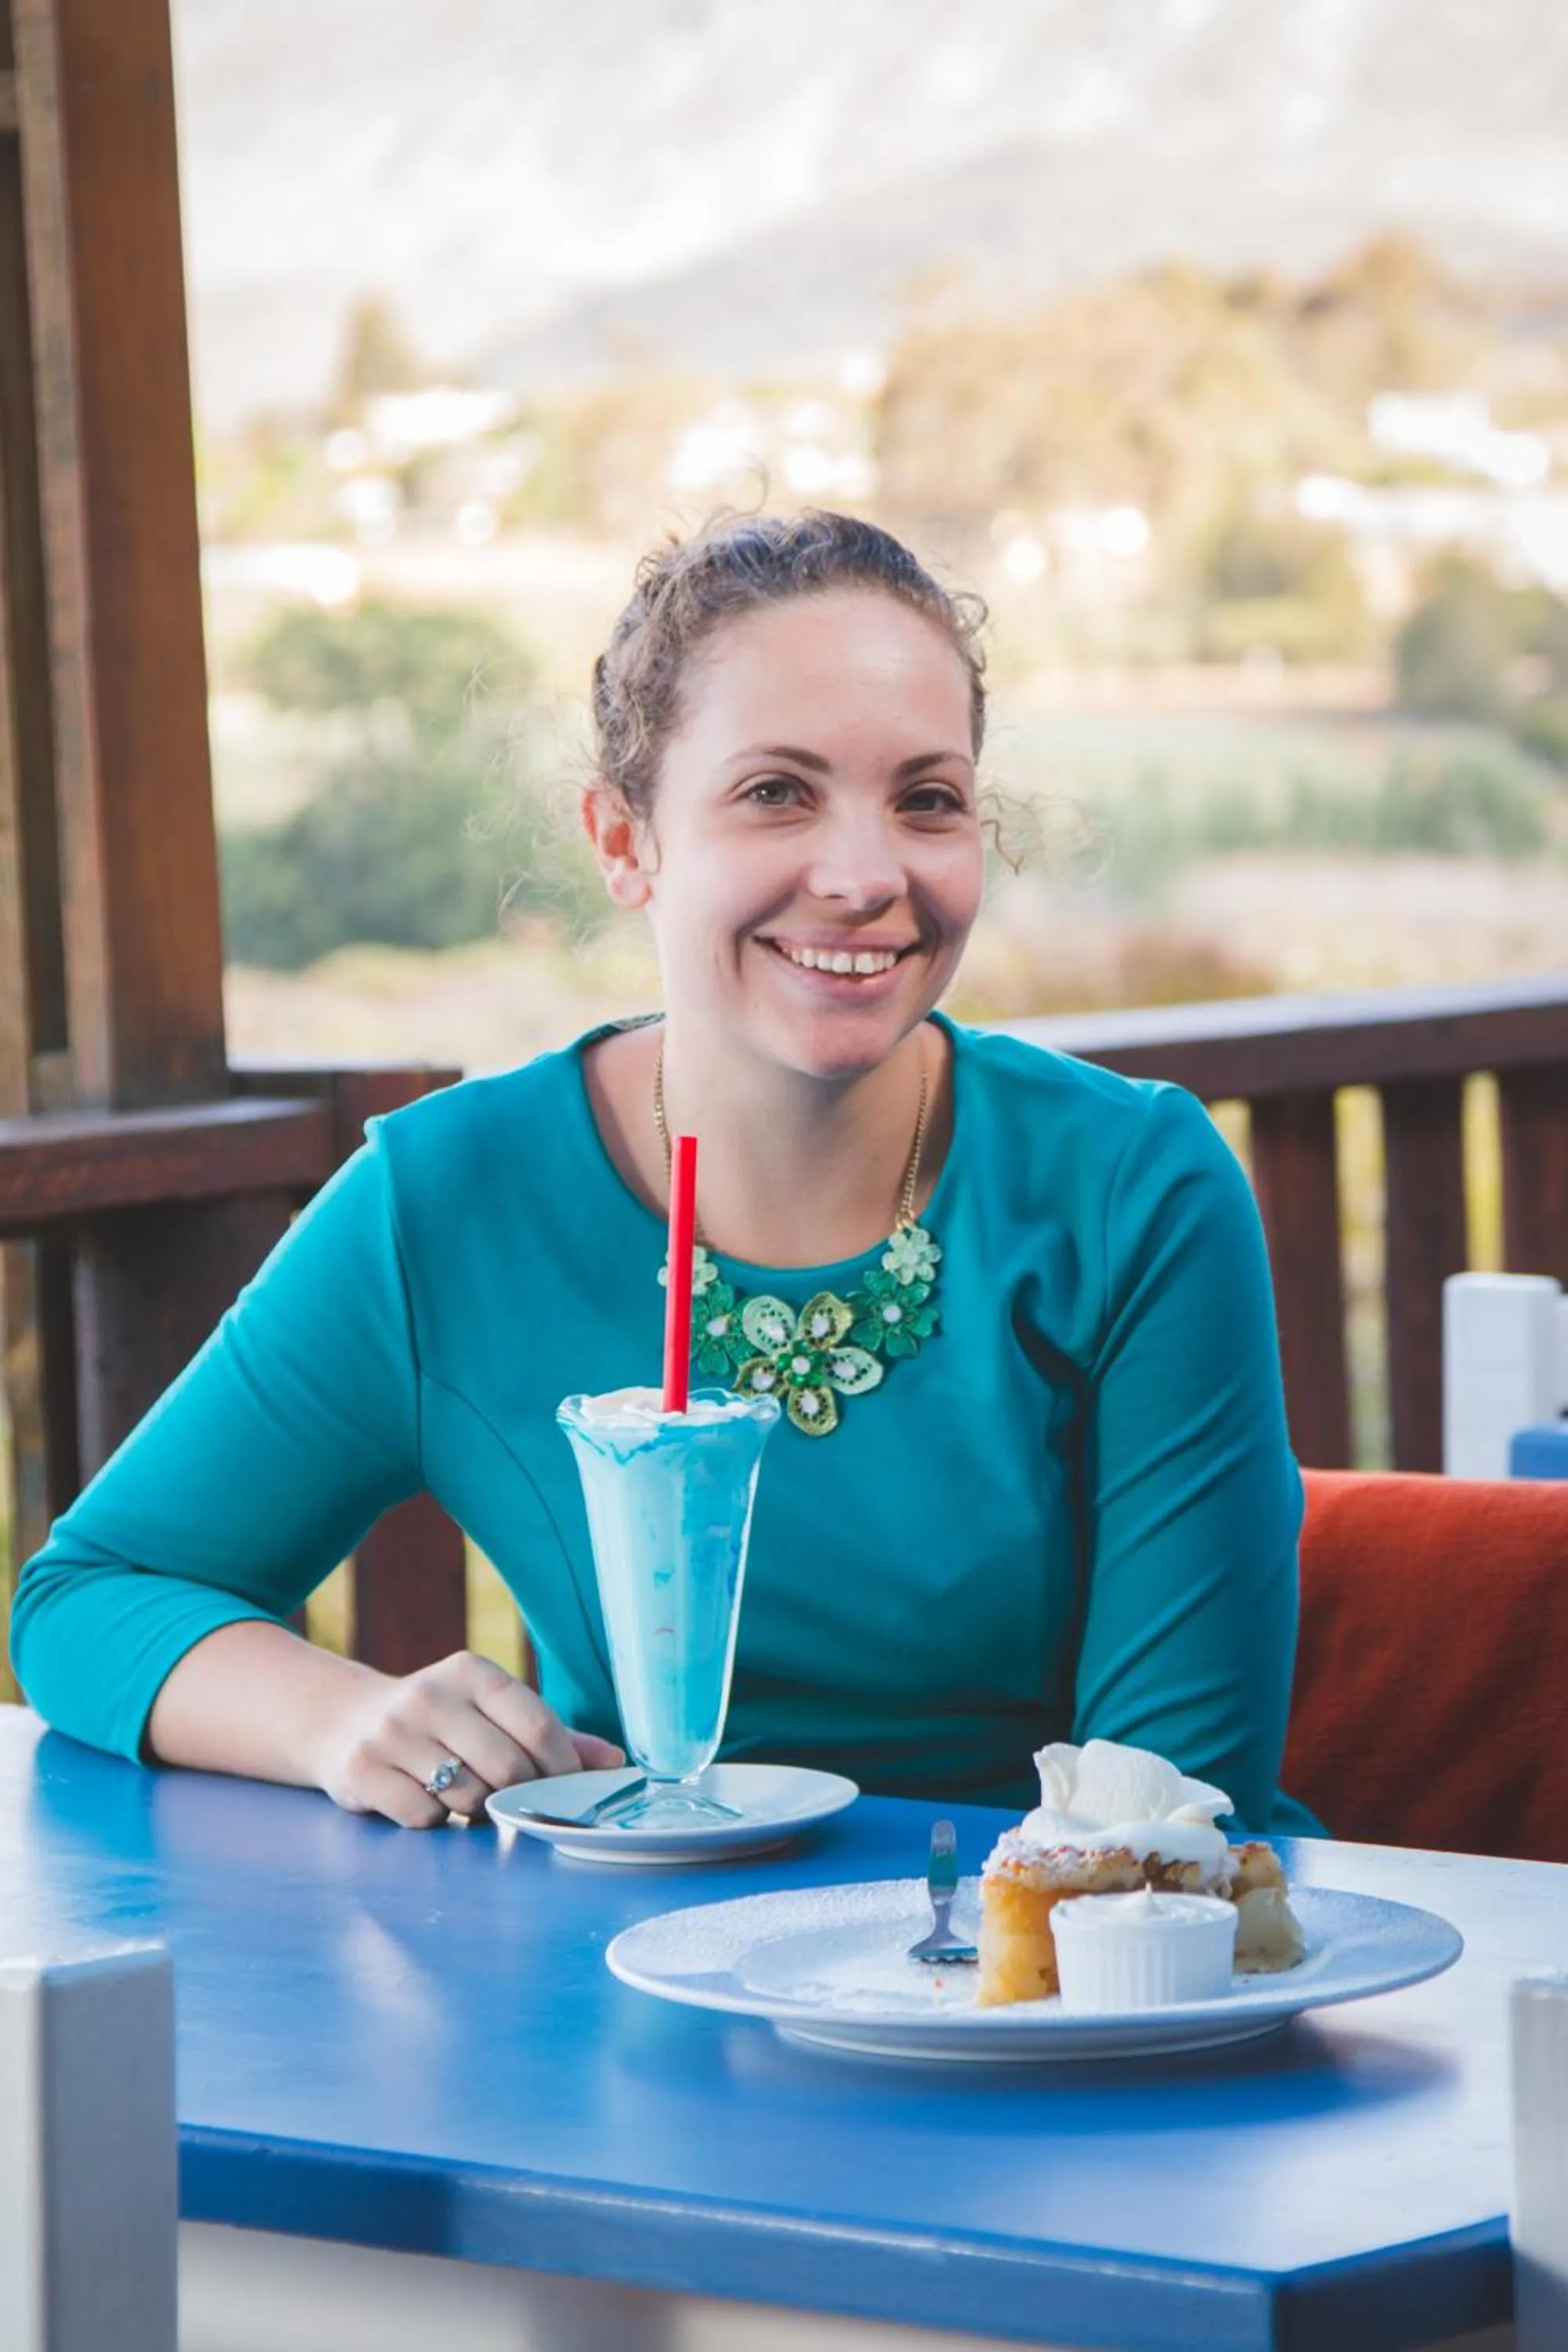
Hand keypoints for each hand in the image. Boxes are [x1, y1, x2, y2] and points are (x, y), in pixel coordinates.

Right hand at [310, 1649, 624, 1827]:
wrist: (345, 1722)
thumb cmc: (441, 1721)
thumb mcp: (491, 1712)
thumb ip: (553, 1735)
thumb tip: (615, 1762)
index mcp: (472, 1671)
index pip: (539, 1726)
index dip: (562, 1768)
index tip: (564, 1787)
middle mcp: (430, 1695)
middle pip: (509, 1768)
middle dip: (517, 1794)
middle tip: (507, 1796)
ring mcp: (392, 1732)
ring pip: (469, 1797)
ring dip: (475, 1810)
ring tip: (462, 1792)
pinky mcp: (363, 1768)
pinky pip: (425, 1817)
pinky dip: (434, 1820)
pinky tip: (423, 1798)